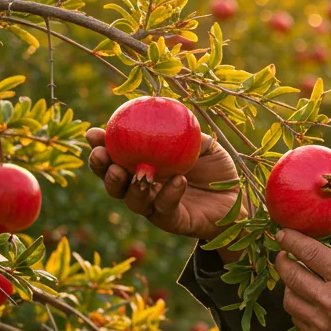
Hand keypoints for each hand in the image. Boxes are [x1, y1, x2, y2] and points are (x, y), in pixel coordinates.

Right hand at [86, 127, 245, 241]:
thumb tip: (165, 108)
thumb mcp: (204, 143)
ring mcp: (157, 206)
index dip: (101, 146)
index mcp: (145, 164)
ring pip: (132, 200)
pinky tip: (178, 181)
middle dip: (102, 169)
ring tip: (134, 172)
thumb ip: (185, 130)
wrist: (238, 198)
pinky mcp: (174, 221)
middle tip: (101, 156)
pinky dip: (168, 194)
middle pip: (114, 181)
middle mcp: (145, 187)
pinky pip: (165, 209)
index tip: (92, 133)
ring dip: (129, 186)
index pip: (116, 155)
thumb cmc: (217, 168)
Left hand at [275, 229, 330, 330]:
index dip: (292, 239)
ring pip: (289, 298)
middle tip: (284, 253)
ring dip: (289, 284)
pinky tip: (307, 299)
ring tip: (298, 277)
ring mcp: (322, 324)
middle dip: (283, 259)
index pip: (310, 252)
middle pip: (291, 274)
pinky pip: (296, 318)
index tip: (283, 233)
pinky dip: (297, 305)